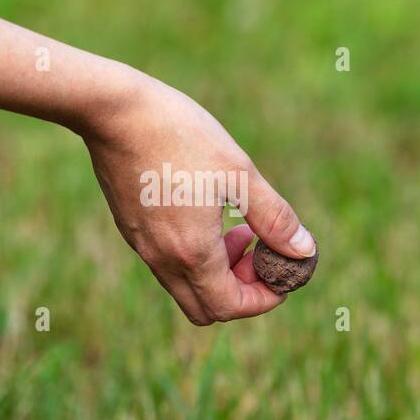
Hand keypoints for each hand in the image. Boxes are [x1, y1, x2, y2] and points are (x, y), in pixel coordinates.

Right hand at [81, 70, 316, 324]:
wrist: (114, 111)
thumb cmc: (180, 135)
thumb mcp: (238, 173)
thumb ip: (274, 218)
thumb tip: (304, 251)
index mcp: (192, 252)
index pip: (231, 307)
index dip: (263, 299)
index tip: (280, 270)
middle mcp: (162, 259)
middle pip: (206, 308)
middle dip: (239, 290)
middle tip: (255, 250)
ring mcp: (142, 246)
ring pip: (184, 286)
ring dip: (216, 270)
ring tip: (233, 227)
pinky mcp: (131, 229)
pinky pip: (166, 263)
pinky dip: (193, 255)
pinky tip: (203, 211)